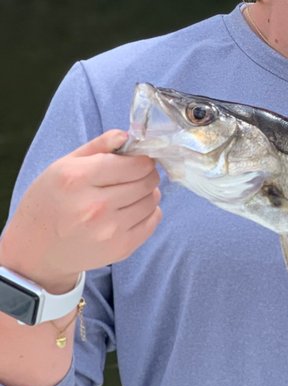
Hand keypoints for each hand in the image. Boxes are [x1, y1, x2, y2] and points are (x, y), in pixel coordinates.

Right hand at [0, 130, 161, 290]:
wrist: (36, 249)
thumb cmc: (50, 202)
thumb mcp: (62, 166)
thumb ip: (97, 146)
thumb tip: (127, 135)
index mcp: (77, 179)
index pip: (135, 163)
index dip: (142, 160)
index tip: (137, 161)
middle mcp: (94, 206)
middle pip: (147, 181)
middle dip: (146, 174)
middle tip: (135, 176)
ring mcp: (109, 230)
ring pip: (153, 200)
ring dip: (148, 193)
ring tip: (130, 194)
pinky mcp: (120, 248)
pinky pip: (153, 221)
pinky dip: (149, 212)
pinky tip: (132, 210)